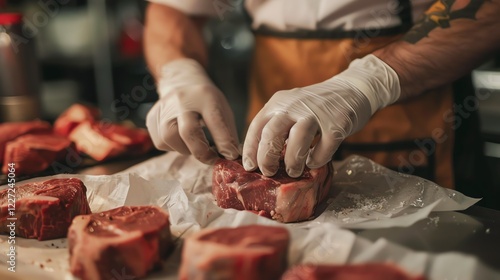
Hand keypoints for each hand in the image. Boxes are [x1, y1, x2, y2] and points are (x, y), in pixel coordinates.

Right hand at [146, 58, 239, 163]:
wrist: (182, 83)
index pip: (215, 121)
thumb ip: (228, 134)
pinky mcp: (152, 117)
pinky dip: (173, 146)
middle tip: (211, 159)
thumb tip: (230, 158)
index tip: (230, 156)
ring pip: (170, 139)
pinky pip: (161, 142)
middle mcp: (181, 99)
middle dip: (201, 151)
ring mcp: (163, 107)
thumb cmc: (206, 102)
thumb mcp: (221, 109)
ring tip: (195, 144)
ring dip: (185, 149)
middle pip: (187, 131)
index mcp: (205, 95)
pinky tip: (181, 139)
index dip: (224, 142)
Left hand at [242, 55, 400, 176]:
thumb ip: (277, 125)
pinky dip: (317, 160)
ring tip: (293, 172)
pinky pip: (324, 147)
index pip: (257, 126)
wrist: (352, 88)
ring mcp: (317, 113)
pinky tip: (314, 162)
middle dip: (267, 158)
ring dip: (292, 161)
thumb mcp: (291, 107)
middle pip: (272, 133)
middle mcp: (295, 105)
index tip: (250, 167)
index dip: (251, 149)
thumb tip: (261, 157)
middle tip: (269, 172)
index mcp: (279, 102)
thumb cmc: (316, 106)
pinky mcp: (338, 123)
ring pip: (297, 140)